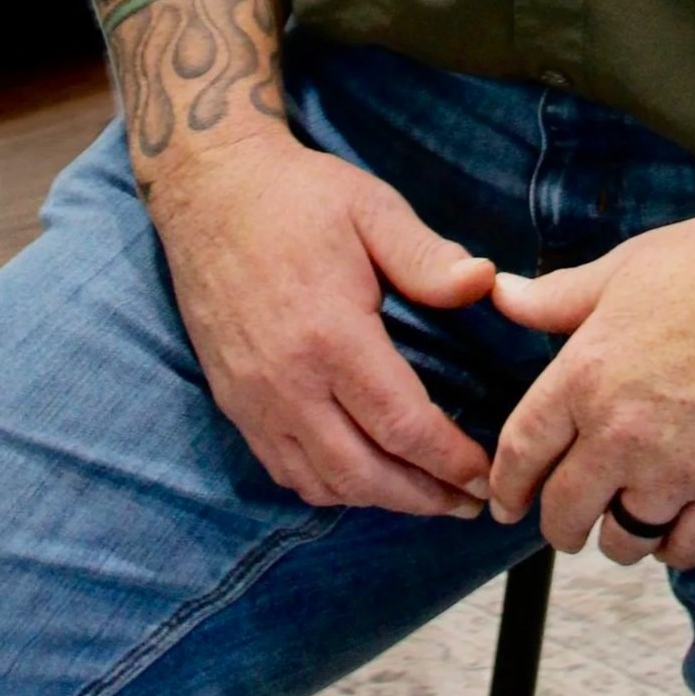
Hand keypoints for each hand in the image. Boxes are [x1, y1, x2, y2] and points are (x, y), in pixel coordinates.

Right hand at [144, 128, 497, 517]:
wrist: (210, 193)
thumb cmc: (298, 196)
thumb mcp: (371, 208)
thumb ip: (425, 256)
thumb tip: (484, 283)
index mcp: (330, 335)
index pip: (401, 424)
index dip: (448, 460)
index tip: (485, 474)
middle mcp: (287, 382)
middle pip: (363, 473)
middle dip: (422, 497)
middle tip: (468, 503)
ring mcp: (254, 399)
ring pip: (322, 482)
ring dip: (378, 499)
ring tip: (425, 495)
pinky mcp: (234, 402)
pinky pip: (283, 469)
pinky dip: (328, 487)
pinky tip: (362, 477)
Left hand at [486, 209, 694, 569]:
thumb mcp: (626, 267)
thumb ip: (558, 296)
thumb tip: (502, 296)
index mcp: (586, 376)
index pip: (523, 451)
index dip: (507, 484)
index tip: (505, 503)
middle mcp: (621, 435)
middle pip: (565, 512)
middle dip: (559, 522)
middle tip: (565, 521)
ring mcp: (677, 470)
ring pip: (623, 540)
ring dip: (616, 535)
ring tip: (624, 519)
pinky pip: (687, 550)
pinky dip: (673, 546)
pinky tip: (673, 527)